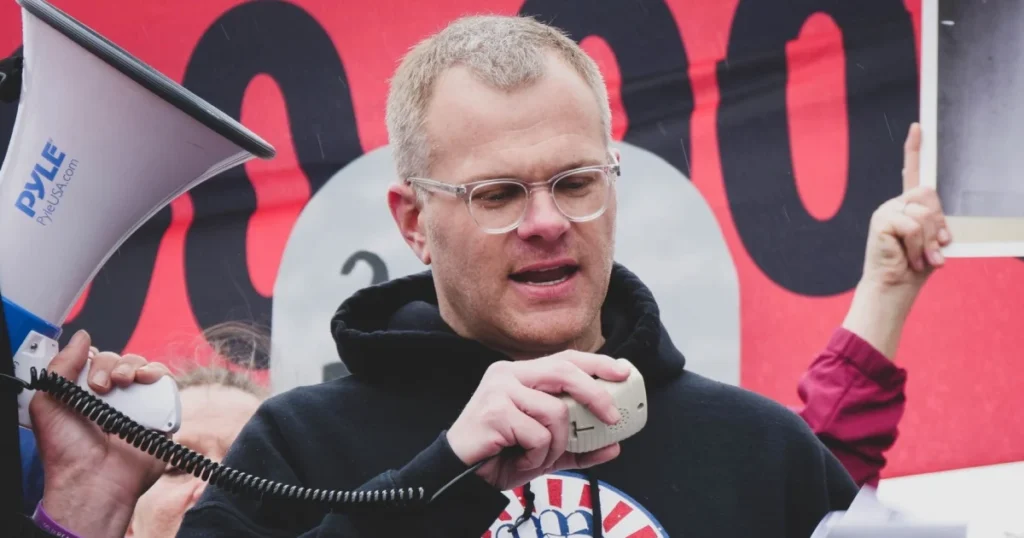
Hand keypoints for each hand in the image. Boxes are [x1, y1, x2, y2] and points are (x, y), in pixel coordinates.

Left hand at [31, 330, 172, 536]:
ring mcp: (137, 404)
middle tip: (101, 387)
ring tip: (125, 382)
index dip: (93, 359)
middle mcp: (113, 398)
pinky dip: (158, 373)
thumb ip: (61, 366)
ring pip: (143, 366)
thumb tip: (81, 337)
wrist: (94, 478)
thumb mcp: (47, 402)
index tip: (87, 373)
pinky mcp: (160, 412)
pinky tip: (146, 380)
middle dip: (111, 364)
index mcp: (85, 394)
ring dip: (133, 365)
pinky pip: (166, 382)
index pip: (96, 360)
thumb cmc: (67, 450)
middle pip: (120, 359)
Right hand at [446, 350, 629, 489]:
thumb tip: (615, 446)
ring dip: (556, 444)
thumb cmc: (501, 455)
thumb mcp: (547, 450)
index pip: (565, 358)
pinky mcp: (494, 411)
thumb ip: (578, 446)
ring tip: (538, 457)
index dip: (597, 362)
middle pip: (565, 372)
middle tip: (613, 418)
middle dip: (595, 394)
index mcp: (520, 374)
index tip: (624, 370)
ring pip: (555, 411)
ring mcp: (499, 389)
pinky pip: (538, 434)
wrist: (459, 474)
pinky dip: (537, 455)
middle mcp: (508, 373)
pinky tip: (520, 460)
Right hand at [861, 122, 951, 292]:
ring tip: (922, 258)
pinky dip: (919, 245)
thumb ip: (936, 223)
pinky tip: (911, 257)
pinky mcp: (882, 220)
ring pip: (924, 213)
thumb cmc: (913, 267)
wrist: (893, 287)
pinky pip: (913, 225)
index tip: (917, 127)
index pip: (912, 172)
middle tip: (933, 250)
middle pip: (928, 195)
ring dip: (929, 241)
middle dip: (937, 224)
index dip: (914, 148)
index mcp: (906, 206)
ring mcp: (885, 211)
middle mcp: (894, 204)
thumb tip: (938, 222)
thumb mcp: (933, 241)